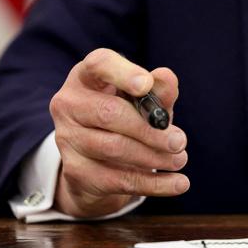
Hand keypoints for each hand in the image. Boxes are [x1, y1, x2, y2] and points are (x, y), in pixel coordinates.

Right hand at [50, 48, 189, 216]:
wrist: (99, 163)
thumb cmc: (125, 119)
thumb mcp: (145, 103)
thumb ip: (158, 90)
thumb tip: (166, 77)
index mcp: (87, 77)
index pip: (99, 64)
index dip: (123, 73)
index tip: (146, 84)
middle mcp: (69, 104)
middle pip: (109, 114)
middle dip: (149, 129)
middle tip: (180, 141)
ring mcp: (67, 138)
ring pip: (114, 148)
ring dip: (154, 157)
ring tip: (180, 159)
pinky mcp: (76, 172)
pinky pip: (118, 180)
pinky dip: (153, 183)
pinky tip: (178, 183)